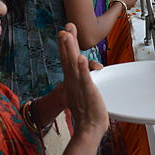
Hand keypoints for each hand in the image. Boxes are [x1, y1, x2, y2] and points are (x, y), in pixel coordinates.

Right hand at [58, 23, 108, 139]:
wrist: (88, 128)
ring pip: (73, 64)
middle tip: (66, 26)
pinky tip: (81, 58)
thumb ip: (83, 82)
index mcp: (73, 80)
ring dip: (70, 49)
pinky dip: (82, 69)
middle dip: (67, 41)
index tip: (66, 30)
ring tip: (67, 35)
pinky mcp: (88, 91)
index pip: (68, 59)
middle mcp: (73, 81)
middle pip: (68, 57)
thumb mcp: (83, 92)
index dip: (67, 45)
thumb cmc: (87, 111)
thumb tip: (86, 76)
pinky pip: (85, 78)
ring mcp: (80, 85)